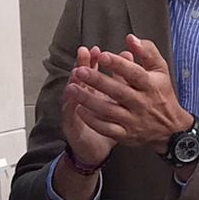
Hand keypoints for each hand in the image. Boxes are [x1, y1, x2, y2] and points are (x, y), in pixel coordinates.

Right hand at [59, 46, 114, 173]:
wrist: (96, 149)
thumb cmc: (107, 124)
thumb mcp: (115, 101)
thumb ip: (121, 79)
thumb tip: (128, 56)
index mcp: (92, 91)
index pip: (92, 71)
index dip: (94, 60)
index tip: (99, 50)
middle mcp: (81, 99)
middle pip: (80, 78)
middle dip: (82, 65)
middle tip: (84, 53)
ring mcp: (73, 112)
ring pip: (72, 95)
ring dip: (73, 83)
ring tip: (76, 73)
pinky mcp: (71, 127)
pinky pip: (70, 116)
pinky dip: (71, 108)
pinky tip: (73, 101)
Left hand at [68, 35, 193, 152]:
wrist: (171, 128)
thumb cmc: (161, 93)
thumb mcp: (160, 70)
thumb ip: (147, 51)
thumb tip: (130, 38)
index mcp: (150, 85)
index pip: (134, 73)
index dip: (118, 64)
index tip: (102, 55)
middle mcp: (142, 103)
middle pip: (118, 92)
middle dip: (97, 81)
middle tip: (79, 71)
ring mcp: (133, 120)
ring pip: (109, 111)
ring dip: (88, 100)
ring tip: (72, 89)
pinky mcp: (126, 134)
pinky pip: (107, 129)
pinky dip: (93, 121)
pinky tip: (79, 110)